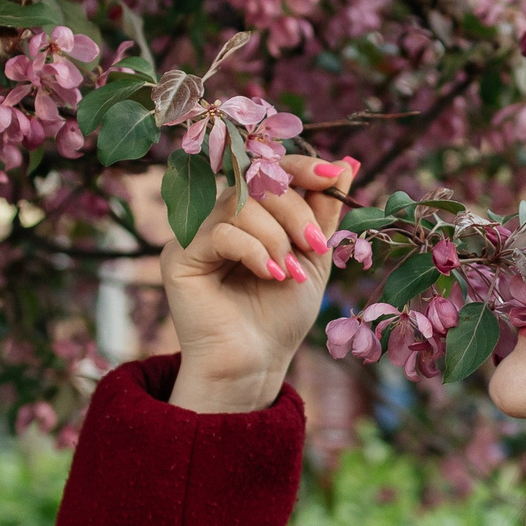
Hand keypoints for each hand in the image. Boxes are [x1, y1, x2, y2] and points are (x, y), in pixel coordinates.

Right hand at [164, 154, 358, 413]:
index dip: (302, 166)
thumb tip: (347, 162)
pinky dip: (253, 251)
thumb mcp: (313, 257)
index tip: (334, 177)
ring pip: (238, 204)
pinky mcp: (178, 257)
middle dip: (295, 211)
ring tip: (289, 273)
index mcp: (248, 213)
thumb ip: (324, 211)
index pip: (270, 169)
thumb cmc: (281, 315)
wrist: (257, 363)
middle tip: (314, 246)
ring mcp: (194, 235)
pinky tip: (269, 276)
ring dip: (276, 237)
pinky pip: (219, 232)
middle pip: (255, 182)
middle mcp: (217, 217)